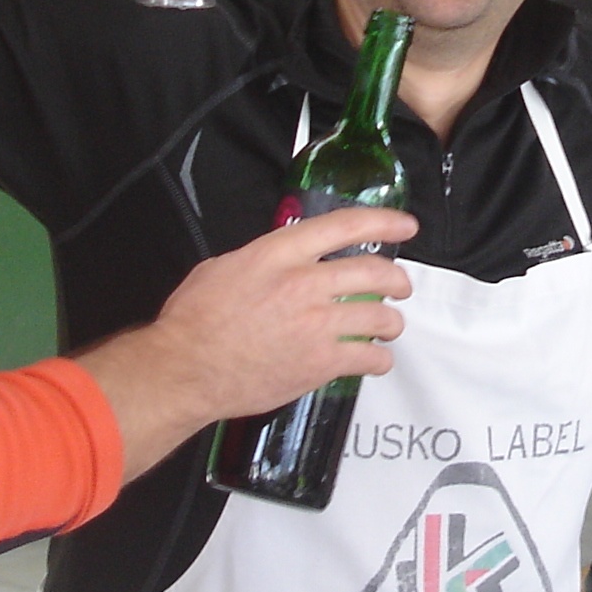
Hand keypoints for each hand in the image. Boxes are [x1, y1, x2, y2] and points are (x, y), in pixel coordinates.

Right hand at [72, 207, 412, 475]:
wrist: (186, 370)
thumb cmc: (194, 321)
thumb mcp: (222, 268)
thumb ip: (263, 261)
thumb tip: (282, 261)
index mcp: (279, 254)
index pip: (345, 226)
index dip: (383, 222)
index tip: (405, 225)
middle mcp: (305, 284)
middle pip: (374, 272)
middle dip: (397, 279)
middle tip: (400, 285)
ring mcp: (316, 325)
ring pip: (381, 317)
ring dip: (392, 321)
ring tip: (390, 325)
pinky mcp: (320, 364)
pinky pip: (369, 358)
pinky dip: (379, 359)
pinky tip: (375, 359)